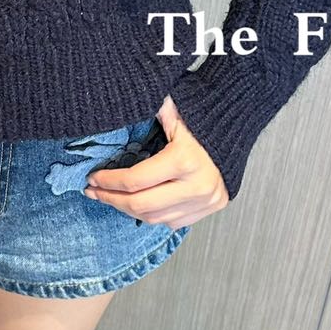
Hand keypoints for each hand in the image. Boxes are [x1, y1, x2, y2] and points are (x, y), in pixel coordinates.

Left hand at [83, 96, 228, 226]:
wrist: (238, 125)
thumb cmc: (203, 116)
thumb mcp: (174, 110)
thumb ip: (147, 113)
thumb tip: (115, 107)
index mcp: (184, 160)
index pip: (135, 180)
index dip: (109, 182)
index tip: (92, 178)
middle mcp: (197, 186)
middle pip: (141, 205)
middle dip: (112, 200)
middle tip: (94, 192)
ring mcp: (205, 201)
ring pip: (155, 218)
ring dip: (128, 210)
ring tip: (111, 198)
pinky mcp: (211, 208)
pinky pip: (173, 222)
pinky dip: (152, 215)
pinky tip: (138, 204)